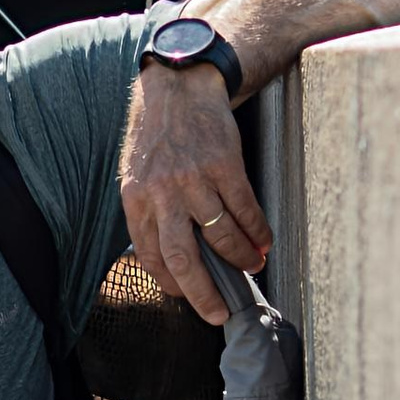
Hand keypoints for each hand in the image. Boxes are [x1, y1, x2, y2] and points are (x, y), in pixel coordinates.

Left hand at [120, 61, 269, 322]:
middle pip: (182, 257)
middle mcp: (162, 193)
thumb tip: (163, 255)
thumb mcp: (136, 173)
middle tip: (219, 313)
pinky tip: (263, 240)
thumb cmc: (158, 134)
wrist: (179, 87)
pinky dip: (256, 231)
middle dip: (204, 292)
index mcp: (136, 199)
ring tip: (252, 266)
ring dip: (240, 258)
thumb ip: (147, 211)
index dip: (172, 283)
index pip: (150, 256)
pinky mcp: (223, 165)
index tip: (188, 297)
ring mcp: (193, 179)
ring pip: (220, 235)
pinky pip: (244, 209)